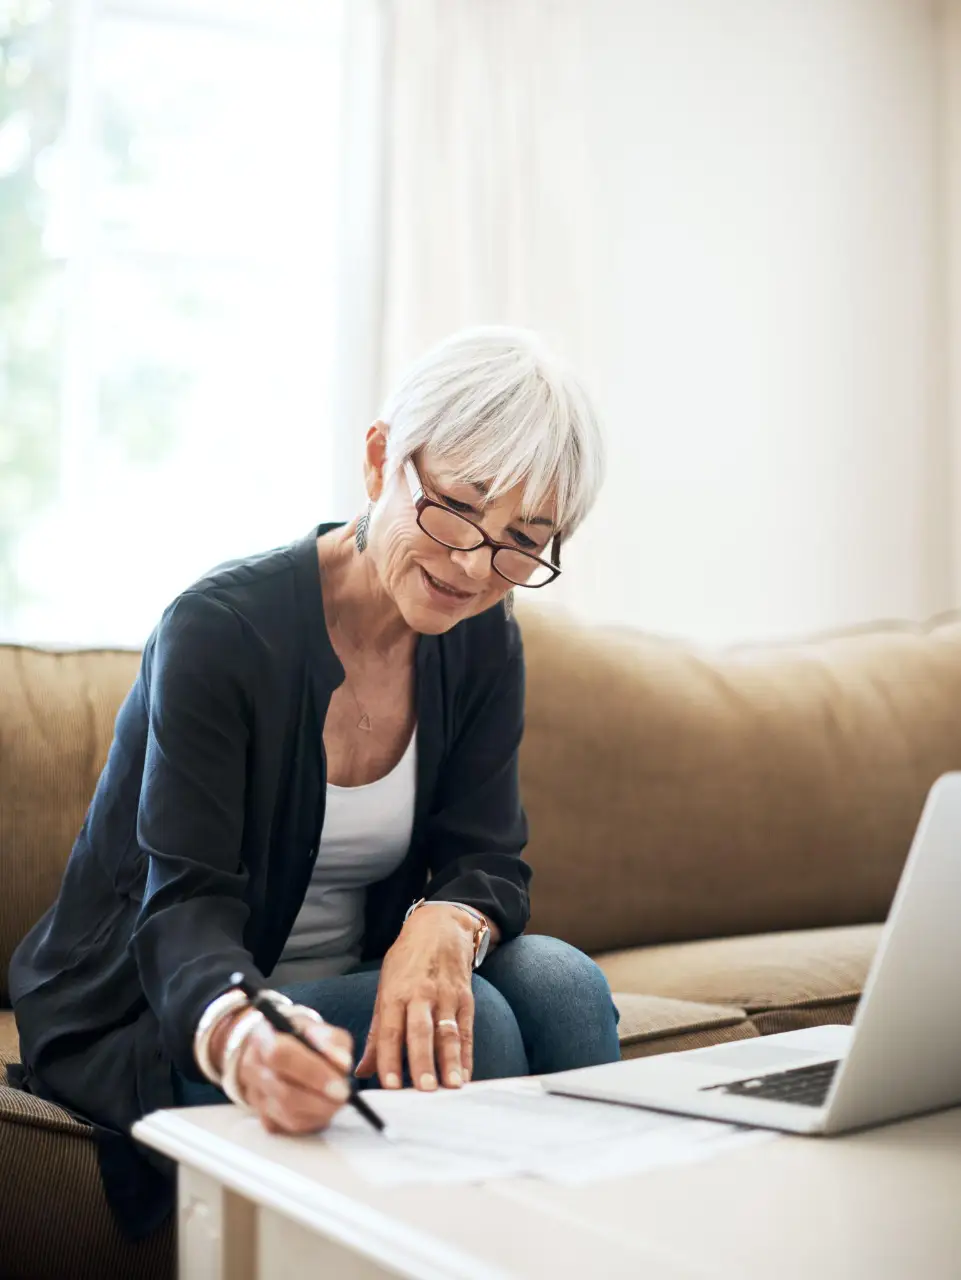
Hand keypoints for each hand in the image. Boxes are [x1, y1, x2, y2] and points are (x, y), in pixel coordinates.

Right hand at [214, 1010, 354, 1134]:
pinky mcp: (264, 1118)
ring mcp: (256, 1096)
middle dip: (321, 1098)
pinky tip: (322, 1104)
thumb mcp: (319, 1028)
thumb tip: (342, 1063)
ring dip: (320, 1109)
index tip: (340, 1083)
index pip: (281, 1055)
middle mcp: (253, 1069)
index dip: (312, 1072)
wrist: (275, 1051)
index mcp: (263, 1037)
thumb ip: (332, 1040)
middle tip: (344, 1094)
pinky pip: (292, 1127)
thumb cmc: (300, 1038)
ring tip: (336, 1096)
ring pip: (289, 1115)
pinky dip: (313, 1119)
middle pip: (285, 1093)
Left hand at [355, 905, 476, 1090]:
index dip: (389, 1058)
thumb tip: (363, 1070)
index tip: (389, 1085)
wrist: (440, 927)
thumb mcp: (385, 988)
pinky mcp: (466, 999)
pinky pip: (466, 1030)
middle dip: (422, 1061)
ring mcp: (446, 996)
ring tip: (451, 1086)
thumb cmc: (406, 961)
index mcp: (395, 993)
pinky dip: (466, 1055)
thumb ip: (377, 1032)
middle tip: (423, 1089)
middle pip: (420, 1032)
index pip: (390, 1030)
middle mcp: (421, 994)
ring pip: (447, 1032)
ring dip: (449, 1061)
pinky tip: (465, 1075)